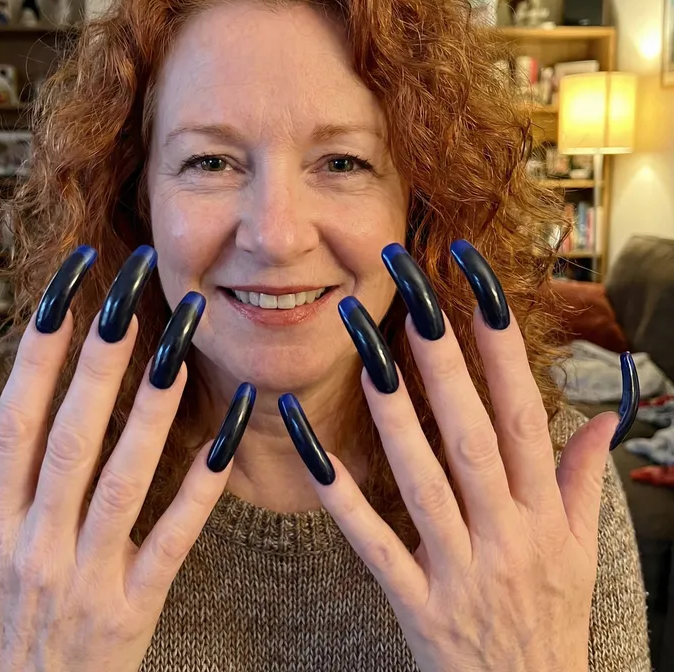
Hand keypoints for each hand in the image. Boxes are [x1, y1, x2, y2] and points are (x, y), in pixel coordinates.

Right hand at [0, 245, 254, 671]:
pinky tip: (226, 438)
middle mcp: (35, 542)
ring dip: (150, 412)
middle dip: (99, 363)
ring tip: (179, 347)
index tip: (66, 294)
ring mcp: (86, 576)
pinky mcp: (133, 607)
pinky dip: (199, 491)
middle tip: (129, 295)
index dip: (38, 354)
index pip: (15, 420)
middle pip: (69, 439)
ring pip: (122, 481)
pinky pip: (171, 541)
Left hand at [279, 240, 638, 671]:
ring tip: (368, 356)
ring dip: (396, 417)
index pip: (523, 418)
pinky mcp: (417, 605)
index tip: (481, 293)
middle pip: (472, 437)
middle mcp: (506, 535)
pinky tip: (313, 449)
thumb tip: (602, 419)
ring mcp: (460, 570)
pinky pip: (375, 545)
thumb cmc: (552, 622)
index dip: (503, 353)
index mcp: (543, 514)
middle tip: (415, 301)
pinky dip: (344, 498)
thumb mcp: (582, 552)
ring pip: (424, 481)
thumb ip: (584, 481)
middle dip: (445, 365)